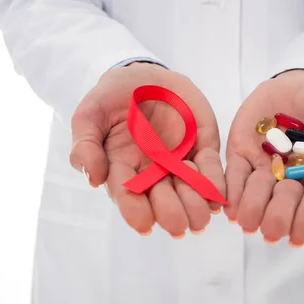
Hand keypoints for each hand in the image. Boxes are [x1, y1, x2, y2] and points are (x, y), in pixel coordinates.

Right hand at [70, 63, 225, 237]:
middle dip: (171, 214)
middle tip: (179, 227)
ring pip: (189, 190)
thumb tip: (93, 180)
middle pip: (163, 200)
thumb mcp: (90, 115)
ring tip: (202, 216)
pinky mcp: (202, 148)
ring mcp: (178, 162)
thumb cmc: (110, 98)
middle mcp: (152, 172)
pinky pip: (210, 168)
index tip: (144, 224)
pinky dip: (214, 183)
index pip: (128, 197)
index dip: (135, 213)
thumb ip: (86, 145)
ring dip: (196, 205)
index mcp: (122, 169)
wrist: (143, 76)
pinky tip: (217, 196)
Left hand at [224, 69, 303, 246]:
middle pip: (283, 205)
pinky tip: (230, 208)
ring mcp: (264, 169)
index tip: (297, 238)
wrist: (298, 81)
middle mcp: (290, 181)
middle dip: (277, 218)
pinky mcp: (241, 156)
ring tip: (247, 221)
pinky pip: (234, 176)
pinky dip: (231, 192)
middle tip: (270, 230)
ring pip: (256, 195)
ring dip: (252, 209)